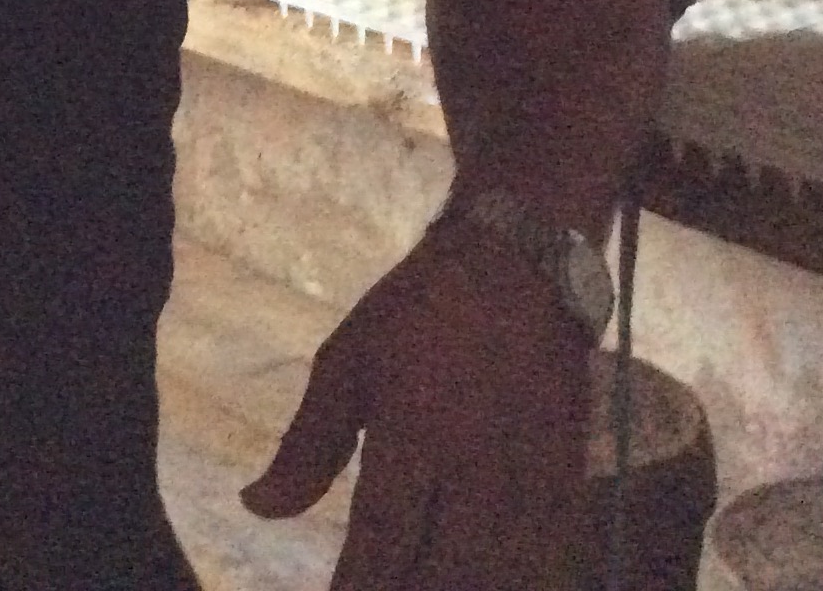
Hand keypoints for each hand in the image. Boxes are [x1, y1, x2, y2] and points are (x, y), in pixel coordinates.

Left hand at [242, 230, 594, 589]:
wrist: (521, 263)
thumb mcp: (346, 362)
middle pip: (442, 577)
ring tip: (413, 582)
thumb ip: (306, 448)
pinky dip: (505, 580)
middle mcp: (476, 468)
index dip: (356, 590)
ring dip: (450, 586)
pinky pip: (541, 563)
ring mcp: (529, 482)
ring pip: (495, 579)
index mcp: (414, 434)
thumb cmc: (418, 311)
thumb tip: (255, 508)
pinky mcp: (566, 484)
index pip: (383, 544)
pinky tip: (469, 576)